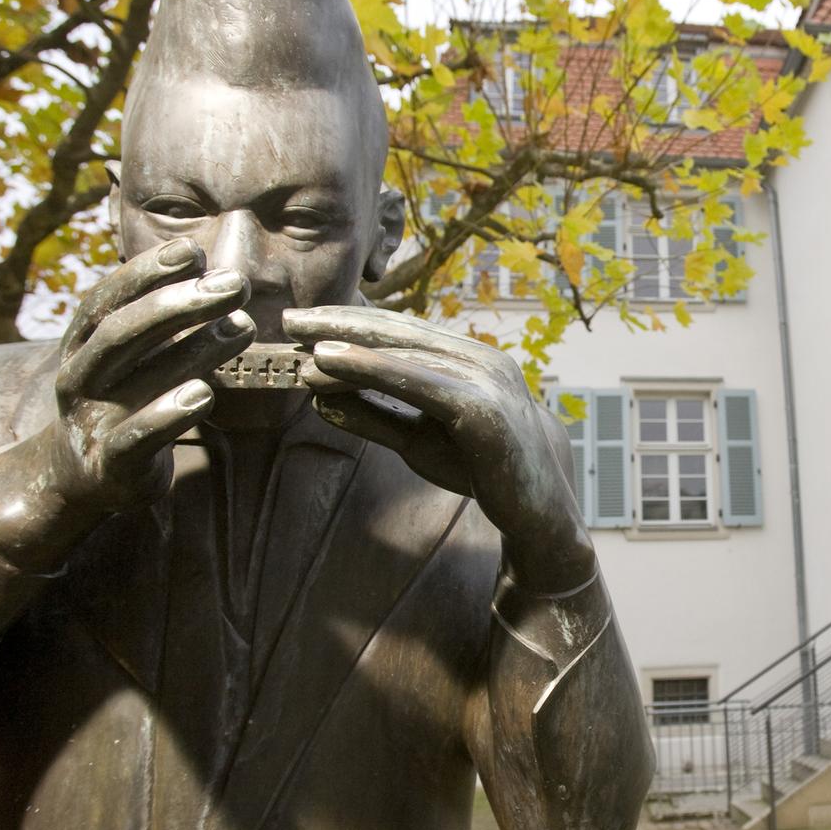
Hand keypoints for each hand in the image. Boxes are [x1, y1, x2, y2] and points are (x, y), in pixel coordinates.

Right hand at [38, 238, 253, 513]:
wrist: (82, 476)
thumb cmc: (124, 400)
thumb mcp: (137, 357)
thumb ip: (169, 321)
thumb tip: (217, 275)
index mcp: (82, 343)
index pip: (109, 298)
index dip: (147, 271)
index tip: (194, 250)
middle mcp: (80, 376)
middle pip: (121, 331)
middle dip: (179, 302)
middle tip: (234, 283)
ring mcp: (92, 420)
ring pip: (136, 378)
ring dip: (194, 349)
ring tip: (243, 327)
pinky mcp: (111, 463)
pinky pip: (137, 437)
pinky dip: (168, 414)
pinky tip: (204, 393)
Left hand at [284, 306, 594, 591]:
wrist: (541, 508)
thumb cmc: (481, 466)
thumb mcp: (417, 441)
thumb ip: (373, 418)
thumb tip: (317, 401)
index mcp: (467, 359)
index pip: (401, 331)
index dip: (350, 321)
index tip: (304, 322)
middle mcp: (478, 358)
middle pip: (399, 331)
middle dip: (340, 323)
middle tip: (289, 321)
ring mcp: (484, 379)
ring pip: (403, 354)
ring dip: (347, 348)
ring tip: (301, 350)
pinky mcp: (481, 408)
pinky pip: (416, 381)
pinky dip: (369, 367)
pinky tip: (331, 361)